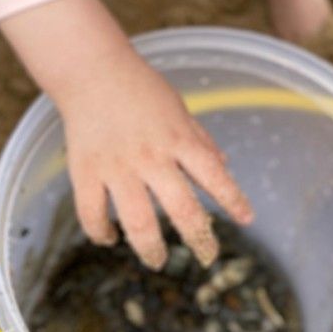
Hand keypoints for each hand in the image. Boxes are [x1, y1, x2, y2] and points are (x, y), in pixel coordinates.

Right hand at [0, 0, 253, 270]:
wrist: (93, 72)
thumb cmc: (141, 89)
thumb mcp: (179, 110)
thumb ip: (200, 141)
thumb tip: (224, 166)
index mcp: (179, 139)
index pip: (214, 176)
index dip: (233, 199)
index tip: (247, 219)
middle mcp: (152, 157)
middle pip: (181, 208)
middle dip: (198, 238)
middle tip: (207, 256)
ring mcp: (117, 167)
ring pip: (138, 222)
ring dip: (150, 248)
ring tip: (156, 260)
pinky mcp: (85, 172)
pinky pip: (92, 214)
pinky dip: (101, 233)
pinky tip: (110, 238)